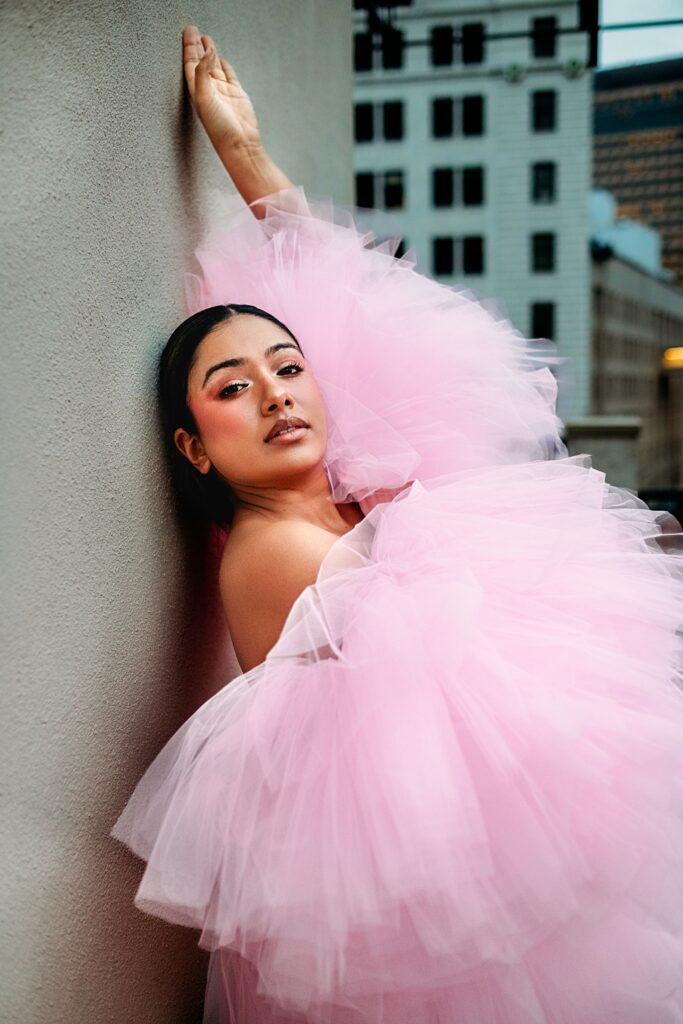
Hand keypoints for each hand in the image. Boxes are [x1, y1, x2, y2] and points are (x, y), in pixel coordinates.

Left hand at [182, 25, 261, 155]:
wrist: (240, 145)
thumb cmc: (219, 129)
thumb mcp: (205, 98)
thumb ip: (204, 72)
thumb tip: (207, 50)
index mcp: (197, 91)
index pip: (190, 63)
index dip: (189, 47)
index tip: (189, 32)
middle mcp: (209, 90)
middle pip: (200, 62)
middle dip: (196, 46)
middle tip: (193, 30)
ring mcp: (223, 92)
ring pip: (214, 66)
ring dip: (209, 52)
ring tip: (206, 38)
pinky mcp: (236, 95)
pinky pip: (229, 76)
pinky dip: (225, 66)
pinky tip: (222, 60)